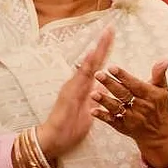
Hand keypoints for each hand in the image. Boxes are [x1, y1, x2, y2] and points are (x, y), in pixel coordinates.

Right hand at [36, 27, 114, 162]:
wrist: (54, 138)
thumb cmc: (71, 126)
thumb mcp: (89, 110)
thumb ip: (95, 99)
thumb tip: (103, 89)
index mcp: (85, 87)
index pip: (97, 66)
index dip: (105, 53)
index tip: (112, 38)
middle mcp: (78, 83)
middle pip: (93, 61)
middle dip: (103, 45)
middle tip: (111, 28)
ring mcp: (73, 87)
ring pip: (88, 65)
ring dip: (97, 51)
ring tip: (106, 35)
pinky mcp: (70, 93)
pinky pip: (80, 78)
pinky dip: (86, 66)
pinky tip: (92, 55)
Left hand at [92, 60, 167, 167]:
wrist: (158, 132)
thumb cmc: (158, 105)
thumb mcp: (162, 89)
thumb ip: (159, 74)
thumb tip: (165, 59)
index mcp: (150, 95)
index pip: (135, 84)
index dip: (124, 76)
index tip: (112, 67)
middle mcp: (141, 107)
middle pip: (123, 94)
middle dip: (110, 84)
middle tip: (98, 74)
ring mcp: (131, 118)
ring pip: (116, 108)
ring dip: (104, 101)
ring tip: (93, 93)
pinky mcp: (123, 127)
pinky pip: (112, 121)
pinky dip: (103, 116)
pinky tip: (93, 110)